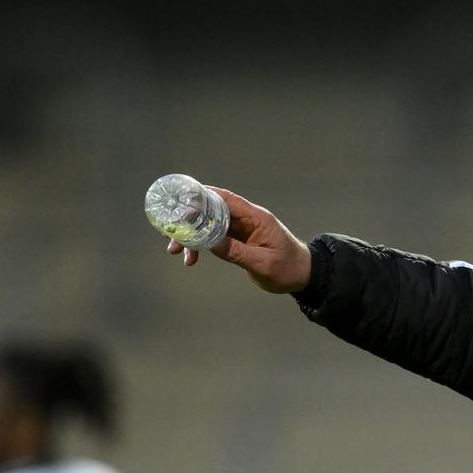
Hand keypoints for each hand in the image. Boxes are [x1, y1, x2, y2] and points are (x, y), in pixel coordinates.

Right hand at [162, 186, 313, 293]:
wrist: (302, 276)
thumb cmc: (288, 268)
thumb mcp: (263, 264)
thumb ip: (237, 253)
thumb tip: (210, 243)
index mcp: (256, 218)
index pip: (226, 199)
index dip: (202, 197)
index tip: (180, 201)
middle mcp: (247, 219)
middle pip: (212, 210)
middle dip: (189, 220)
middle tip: (171, 233)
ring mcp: (241, 229)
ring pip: (209, 224)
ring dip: (191, 235)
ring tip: (175, 251)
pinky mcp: (237, 239)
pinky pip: (213, 237)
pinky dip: (200, 245)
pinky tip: (191, 258)